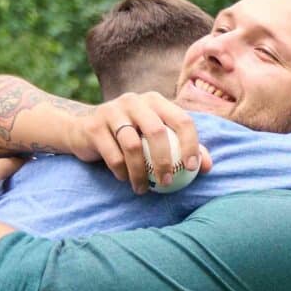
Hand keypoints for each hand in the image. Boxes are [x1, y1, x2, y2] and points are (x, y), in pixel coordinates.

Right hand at [88, 93, 209, 194]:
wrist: (82, 131)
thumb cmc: (129, 136)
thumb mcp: (155, 138)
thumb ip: (183, 148)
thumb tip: (208, 167)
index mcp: (155, 101)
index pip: (182, 119)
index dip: (191, 144)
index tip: (192, 169)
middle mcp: (134, 101)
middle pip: (156, 131)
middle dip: (165, 161)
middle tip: (168, 183)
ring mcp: (111, 111)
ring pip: (132, 146)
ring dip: (140, 173)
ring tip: (143, 189)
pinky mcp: (93, 126)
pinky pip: (113, 155)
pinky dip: (121, 172)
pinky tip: (125, 180)